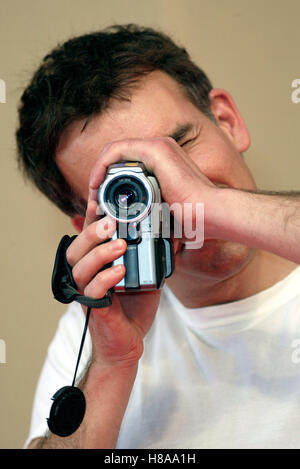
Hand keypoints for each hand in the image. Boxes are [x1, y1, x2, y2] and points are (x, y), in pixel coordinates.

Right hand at [66, 202, 160, 368]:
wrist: (128, 342)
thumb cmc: (134, 306)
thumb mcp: (146, 274)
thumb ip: (152, 253)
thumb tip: (171, 232)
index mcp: (96, 263)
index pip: (88, 235)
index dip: (90, 216)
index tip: (100, 198)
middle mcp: (87, 275)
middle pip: (76, 247)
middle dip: (92, 232)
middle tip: (112, 222)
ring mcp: (87, 292)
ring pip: (80, 267)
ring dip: (99, 253)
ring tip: (119, 245)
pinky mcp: (94, 309)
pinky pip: (92, 292)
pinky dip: (105, 280)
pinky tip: (120, 272)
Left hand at [88, 137, 218, 246]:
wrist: (210, 214)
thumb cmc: (192, 217)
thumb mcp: (163, 213)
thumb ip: (150, 213)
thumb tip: (138, 232)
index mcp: (162, 163)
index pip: (126, 165)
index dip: (108, 182)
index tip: (101, 205)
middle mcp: (160, 150)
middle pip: (117, 158)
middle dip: (100, 179)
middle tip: (94, 202)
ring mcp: (159, 147)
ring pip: (114, 153)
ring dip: (98, 173)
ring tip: (93, 196)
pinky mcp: (156, 150)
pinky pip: (117, 151)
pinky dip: (102, 166)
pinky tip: (96, 184)